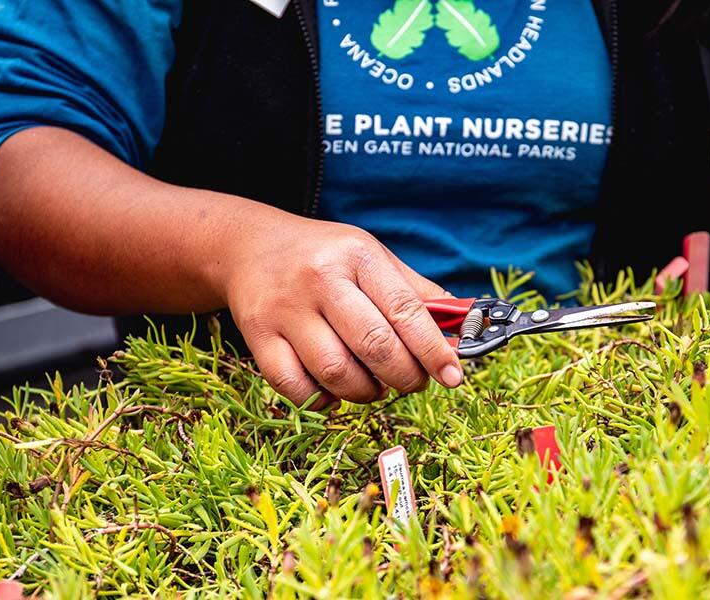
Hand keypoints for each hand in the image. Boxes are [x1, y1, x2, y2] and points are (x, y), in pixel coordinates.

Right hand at [224, 214, 463, 407]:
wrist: (249, 246)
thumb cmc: (324, 257)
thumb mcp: (373, 258)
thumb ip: (416, 293)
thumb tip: (460, 333)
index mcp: (357, 256)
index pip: (405, 310)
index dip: (434, 350)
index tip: (452, 376)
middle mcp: (320, 280)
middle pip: (375, 346)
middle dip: (404, 376)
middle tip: (412, 382)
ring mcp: (285, 309)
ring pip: (336, 372)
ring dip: (366, 392)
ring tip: (375, 385)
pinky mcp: (258, 336)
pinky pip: (295, 386)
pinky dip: (323, 399)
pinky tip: (335, 390)